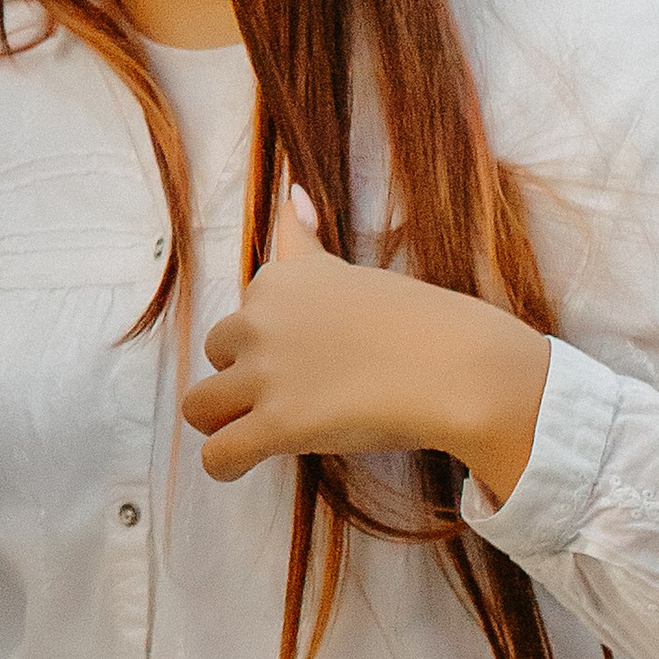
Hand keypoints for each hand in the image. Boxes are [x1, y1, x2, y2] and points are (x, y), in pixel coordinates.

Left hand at [179, 186, 549, 504]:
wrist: (460, 367)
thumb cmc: (420, 323)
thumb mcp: (350, 270)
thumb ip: (305, 240)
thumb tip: (291, 194)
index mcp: (278, 281)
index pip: (243, 312)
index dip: (270, 339)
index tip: (310, 354)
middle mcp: (260, 321)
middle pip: (215, 355)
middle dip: (241, 376)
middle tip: (293, 395)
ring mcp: (266, 374)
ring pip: (199, 406)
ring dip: (221, 421)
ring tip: (255, 432)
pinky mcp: (278, 425)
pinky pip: (218, 454)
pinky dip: (226, 464)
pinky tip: (247, 464)